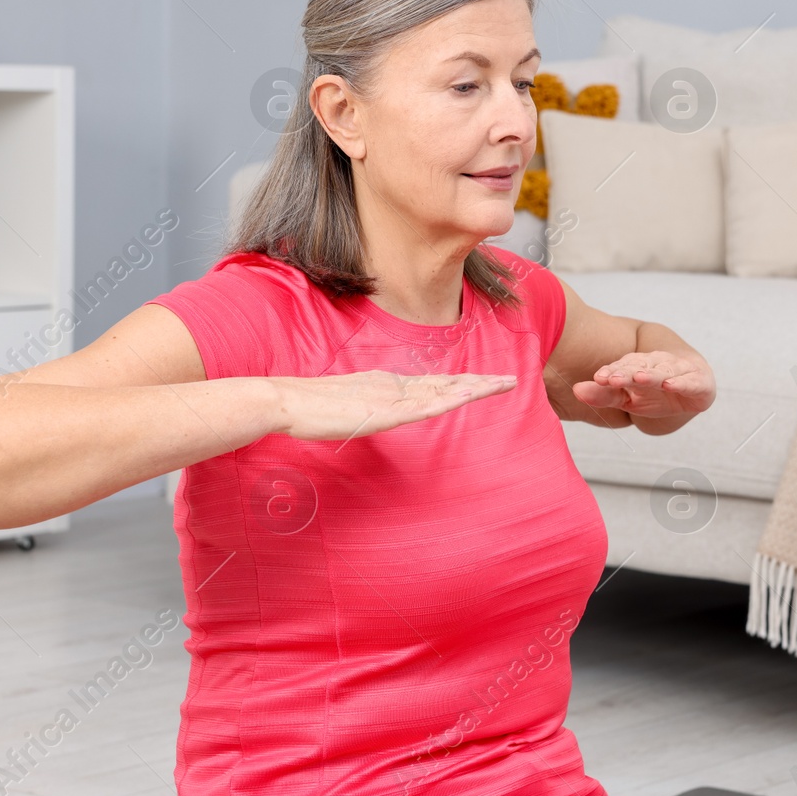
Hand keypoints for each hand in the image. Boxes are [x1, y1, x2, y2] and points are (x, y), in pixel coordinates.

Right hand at [271, 370, 516, 440]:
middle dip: (479, 382)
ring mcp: (390, 396)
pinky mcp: (384, 410)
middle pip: (445, 383)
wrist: (286, 400)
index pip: (431, 383)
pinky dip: (448, 400)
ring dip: (475, 388)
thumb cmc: (307, 408)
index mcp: (385, 384)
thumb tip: (372, 415)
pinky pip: (424, 406)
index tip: (482, 382)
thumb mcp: (343, 409)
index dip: (459, 383)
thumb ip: (361, 409)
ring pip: (443, 390)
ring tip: (503, 385)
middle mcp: (394, 385)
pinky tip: (467, 399)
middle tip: (510, 380)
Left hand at [571, 350, 714, 418]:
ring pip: (663, 371)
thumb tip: (575, 389)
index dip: (611, 372)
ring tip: (638, 378)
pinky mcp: (699, 383)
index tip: (597, 378)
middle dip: (626, 372)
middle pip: (641, 367)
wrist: (695, 388)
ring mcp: (679, 372)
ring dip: (651, 375)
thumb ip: (603, 394)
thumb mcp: (628, 398)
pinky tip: (671, 385)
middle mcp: (658, 364)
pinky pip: (689, 382)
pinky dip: (681, 382)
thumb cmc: (655, 393)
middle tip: (611, 379)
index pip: (623, 367)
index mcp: (638, 365)